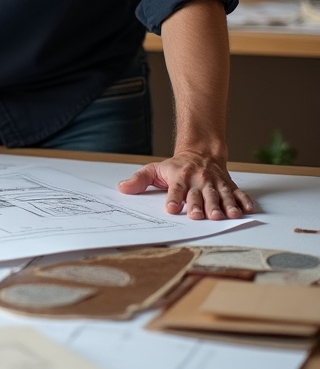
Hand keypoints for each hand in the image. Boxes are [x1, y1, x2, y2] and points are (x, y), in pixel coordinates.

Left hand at [117, 151, 254, 219]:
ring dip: (224, 206)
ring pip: (220, 195)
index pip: (175, 189)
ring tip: (227, 216)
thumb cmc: (176, 166)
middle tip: (201, 216)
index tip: (171, 208)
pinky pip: (238, 193)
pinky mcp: (228, 185)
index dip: (173, 198)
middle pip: (200, 194)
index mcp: (180, 177)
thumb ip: (139, 180)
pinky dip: (244, 201)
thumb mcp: (154, 169)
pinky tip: (247, 210)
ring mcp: (215, 183)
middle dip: (201, 205)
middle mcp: (198, 180)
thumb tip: (122, 188)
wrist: (200, 152)